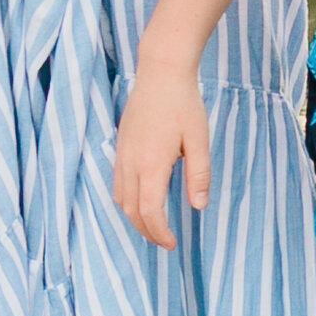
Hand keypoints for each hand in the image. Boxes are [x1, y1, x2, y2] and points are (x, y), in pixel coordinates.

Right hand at [112, 49, 208, 250]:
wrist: (161, 72)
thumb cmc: (184, 103)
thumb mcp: (199, 139)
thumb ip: (198, 175)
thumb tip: (198, 206)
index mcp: (151, 163)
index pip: (150, 211)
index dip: (159, 233)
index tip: (172, 243)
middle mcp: (131, 162)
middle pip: (131, 211)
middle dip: (147, 231)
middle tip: (164, 241)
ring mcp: (121, 154)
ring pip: (120, 199)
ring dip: (134, 218)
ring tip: (153, 226)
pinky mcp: (119, 146)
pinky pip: (117, 183)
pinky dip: (127, 200)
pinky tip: (142, 200)